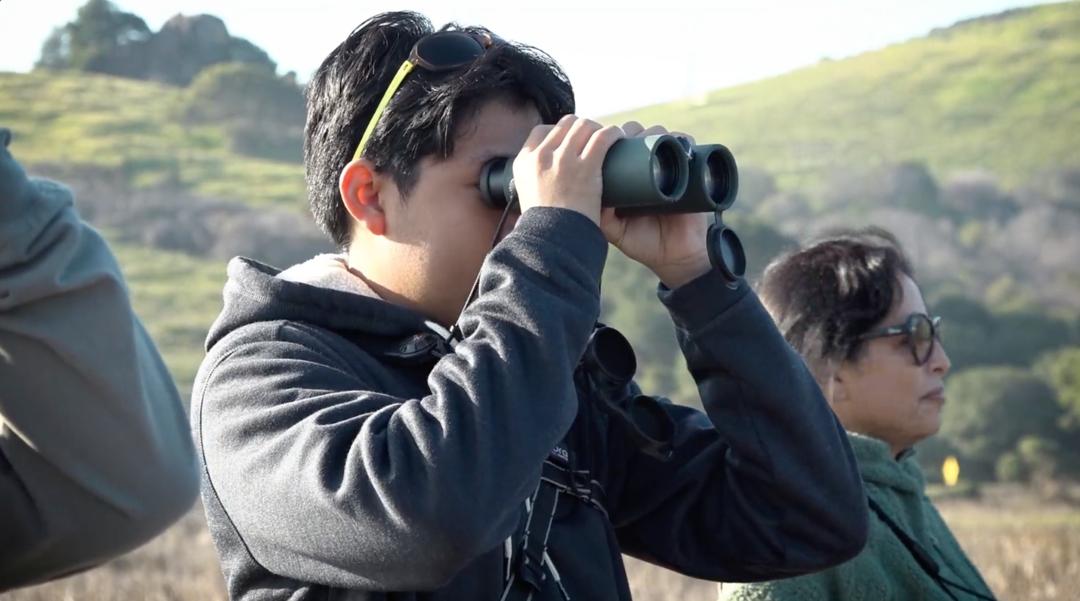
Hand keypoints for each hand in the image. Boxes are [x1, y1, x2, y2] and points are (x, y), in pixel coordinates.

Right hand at [513, 114, 624, 225]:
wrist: (554, 242)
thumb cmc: (546, 228)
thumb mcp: (529, 200)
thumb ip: (534, 186)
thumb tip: (544, 186)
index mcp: (524, 163)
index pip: (541, 132)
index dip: (559, 132)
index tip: (571, 141)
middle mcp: (541, 156)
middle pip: (566, 124)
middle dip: (582, 128)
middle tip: (594, 139)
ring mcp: (563, 160)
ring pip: (584, 125)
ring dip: (598, 128)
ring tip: (609, 137)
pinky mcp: (585, 167)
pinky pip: (602, 137)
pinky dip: (613, 133)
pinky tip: (619, 137)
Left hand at [599, 122, 710, 288]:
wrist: (676, 258)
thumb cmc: (644, 244)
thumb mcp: (616, 232)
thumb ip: (601, 218)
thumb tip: (587, 194)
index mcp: (631, 179)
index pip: (623, 148)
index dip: (616, 138)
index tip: (608, 138)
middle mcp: (651, 171)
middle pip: (643, 137)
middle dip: (636, 130)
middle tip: (629, 137)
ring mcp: (672, 171)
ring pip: (666, 138)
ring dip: (658, 132)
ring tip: (651, 138)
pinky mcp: (693, 175)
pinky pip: (691, 149)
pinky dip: (686, 140)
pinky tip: (678, 141)